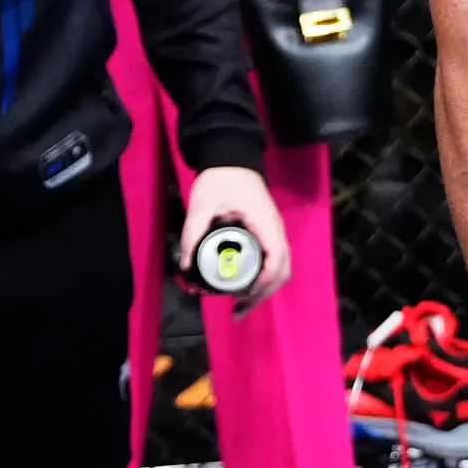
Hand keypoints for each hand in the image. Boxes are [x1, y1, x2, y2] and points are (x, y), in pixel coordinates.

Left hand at [179, 164, 287, 305]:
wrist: (231, 158)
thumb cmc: (221, 179)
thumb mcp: (202, 203)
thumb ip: (192, 232)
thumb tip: (185, 264)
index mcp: (265, 223)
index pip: (275, 259)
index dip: (262, 283)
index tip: (242, 296)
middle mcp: (276, 231)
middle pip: (282, 271)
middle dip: (262, 294)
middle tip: (237, 310)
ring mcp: (274, 233)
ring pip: (280, 269)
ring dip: (263, 290)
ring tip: (240, 305)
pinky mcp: (267, 234)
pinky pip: (272, 262)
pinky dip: (262, 279)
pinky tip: (244, 287)